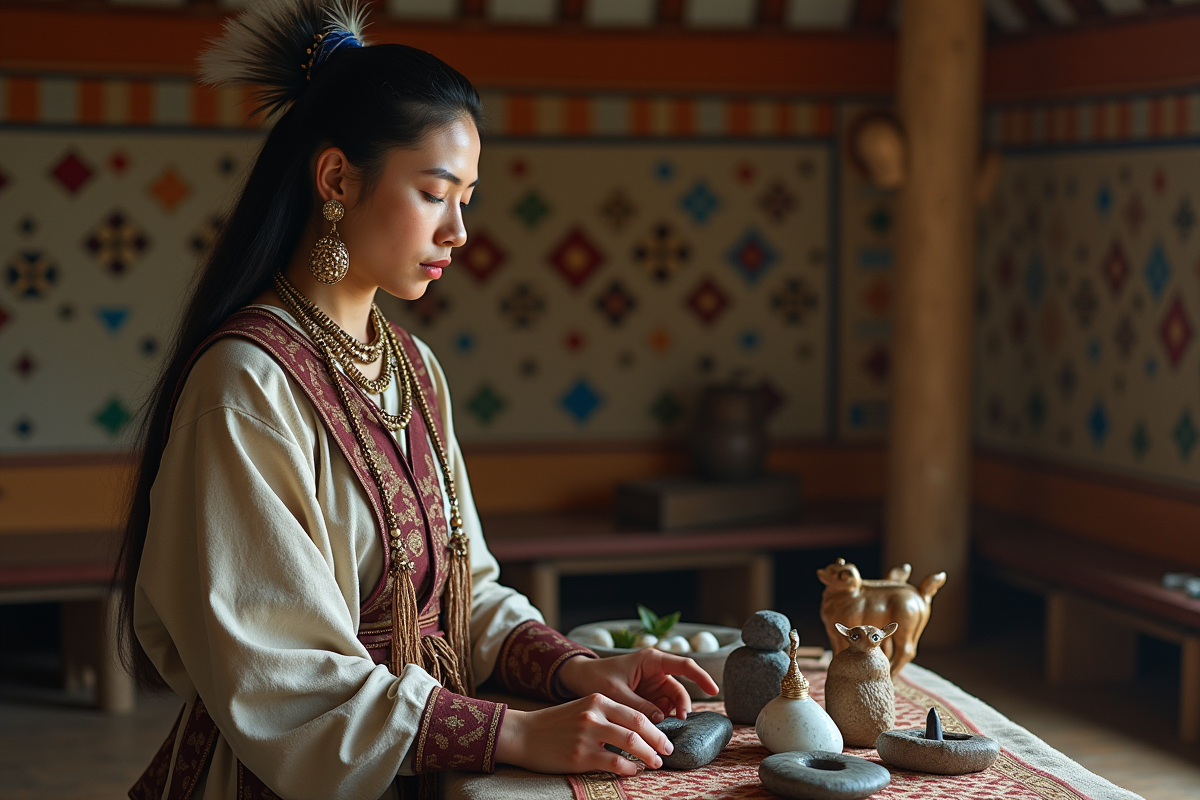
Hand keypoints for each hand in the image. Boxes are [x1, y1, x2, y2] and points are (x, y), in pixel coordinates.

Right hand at [494, 693, 672, 774]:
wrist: (524, 735)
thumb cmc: (556, 724)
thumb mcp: (583, 708)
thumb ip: (608, 714)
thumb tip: (638, 729)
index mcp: (598, 700)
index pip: (636, 712)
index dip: (655, 727)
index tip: (665, 737)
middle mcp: (594, 714)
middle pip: (638, 726)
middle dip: (658, 741)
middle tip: (668, 751)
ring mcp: (587, 735)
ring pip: (630, 744)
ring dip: (648, 755)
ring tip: (655, 763)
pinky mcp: (580, 755)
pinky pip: (614, 762)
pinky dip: (629, 768)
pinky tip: (634, 771)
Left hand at [555, 649, 719, 722]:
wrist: (579, 679)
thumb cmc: (596, 678)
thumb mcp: (616, 692)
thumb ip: (638, 705)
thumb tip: (660, 719)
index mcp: (651, 660)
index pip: (684, 666)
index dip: (701, 677)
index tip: (714, 690)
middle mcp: (656, 671)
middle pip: (679, 689)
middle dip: (682, 705)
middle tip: (680, 720)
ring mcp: (652, 685)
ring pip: (672, 701)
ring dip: (671, 714)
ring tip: (666, 728)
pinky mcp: (647, 697)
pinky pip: (661, 708)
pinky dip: (662, 719)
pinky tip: (658, 729)